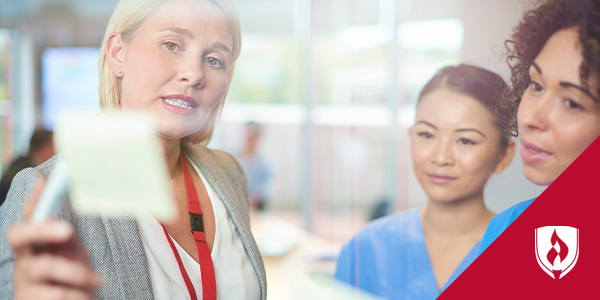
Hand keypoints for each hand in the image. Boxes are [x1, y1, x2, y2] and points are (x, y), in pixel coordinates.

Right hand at [7, 181, 100, 299]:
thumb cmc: (69, 277)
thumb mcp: (71, 254)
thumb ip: (67, 237)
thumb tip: (66, 217)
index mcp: (34, 244)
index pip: (28, 216)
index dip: (33, 199)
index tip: (44, 182)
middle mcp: (23, 259)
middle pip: (17, 235)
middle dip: (41, 228)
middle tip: (67, 229)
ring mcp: (22, 280)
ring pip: (44, 267)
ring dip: (77, 273)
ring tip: (97, 281)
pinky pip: (54, 294)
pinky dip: (78, 295)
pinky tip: (88, 297)